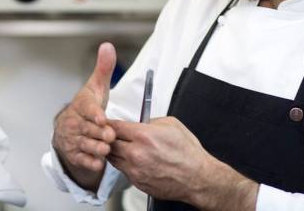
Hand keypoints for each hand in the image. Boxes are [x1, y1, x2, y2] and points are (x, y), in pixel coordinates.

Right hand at [52, 42, 117, 190]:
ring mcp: (73, 138)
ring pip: (85, 144)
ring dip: (96, 147)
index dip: (94, 114)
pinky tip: (98, 161)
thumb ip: (104, 68)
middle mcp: (74, 122)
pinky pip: (82, 159)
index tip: (103, 118)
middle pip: (88, 128)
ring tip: (106, 148)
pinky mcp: (74, 154)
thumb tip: (108, 46)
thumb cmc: (88, 106)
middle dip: (100, 133)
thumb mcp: (96, 88)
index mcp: (81, 105)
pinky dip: (90, 161)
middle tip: (110, 135)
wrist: (69, 128)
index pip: (87, 108)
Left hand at [108, 117, 257, 210]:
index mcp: (143, 136)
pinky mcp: (137, 183)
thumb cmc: (188, 152)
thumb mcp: (171, 124)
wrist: (197, 178)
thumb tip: (139, 121)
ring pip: (112, 159)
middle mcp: (136, 154)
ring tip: (121, 146)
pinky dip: (124, 164)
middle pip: (108, 144)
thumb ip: (150, 121)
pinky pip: (123, 170)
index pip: (114, 127)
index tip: (106, 122)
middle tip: (110, 134)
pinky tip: (132, 159)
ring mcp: (135, 171)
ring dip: (114, 151)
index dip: (108, 123)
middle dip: (108, 138)